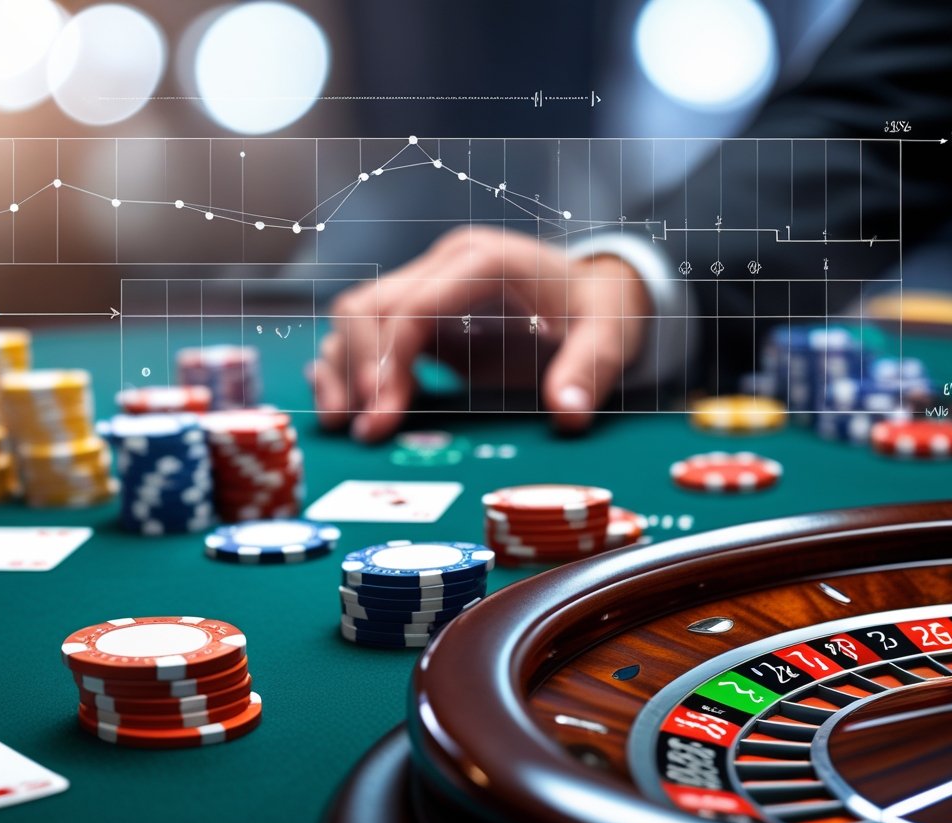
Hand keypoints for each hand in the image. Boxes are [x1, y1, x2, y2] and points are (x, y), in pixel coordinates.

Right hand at [308, 226, 650, 441]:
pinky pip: (367, 330)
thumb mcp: (608, 337)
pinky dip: (350, 366)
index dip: (388, 358)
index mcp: (484, 262)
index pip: (413, 305)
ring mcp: (428, 284)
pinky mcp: (420, 310)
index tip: (383, 413)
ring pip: (356, 316)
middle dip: (360, 369)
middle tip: (370, 432)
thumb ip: (588, 371)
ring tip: (347, 427)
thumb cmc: (599, 311)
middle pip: (369, 305)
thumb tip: (567, 414)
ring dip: (343, 370)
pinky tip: (347, 407)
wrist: (596, 290)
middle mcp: (445, 265)